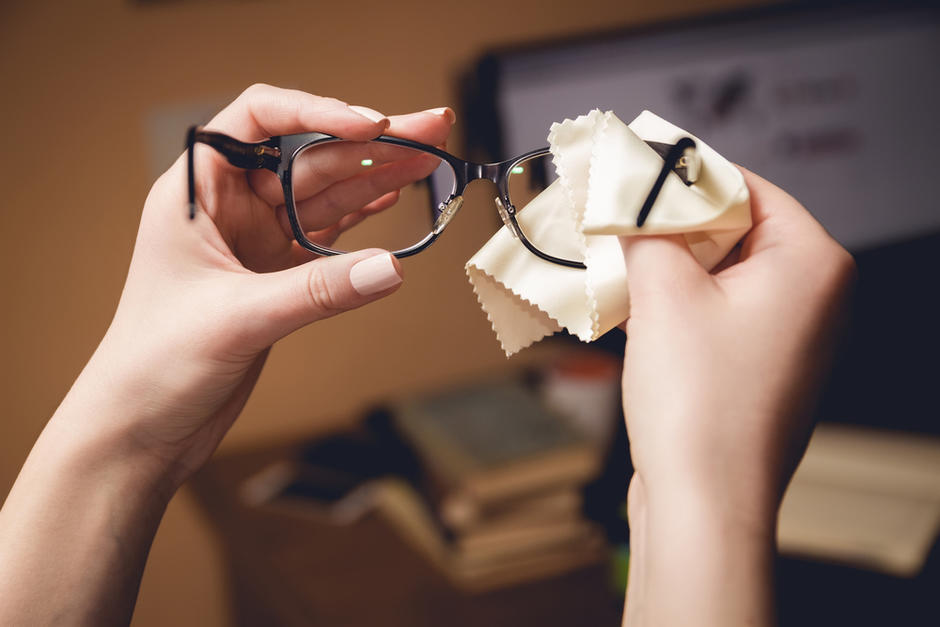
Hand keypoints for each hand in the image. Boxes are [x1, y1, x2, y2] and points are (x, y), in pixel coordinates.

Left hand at [71, 84, 455, 486]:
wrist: (140, 427)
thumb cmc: (154, 365)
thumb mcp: (237, 319)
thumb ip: (318, 291)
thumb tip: (391, 267)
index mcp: (197, 192)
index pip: (258, 120)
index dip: (317, 111)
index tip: (371, 124)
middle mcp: (228, 207)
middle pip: (309, 155)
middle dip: (371, 141)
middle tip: (430, 127)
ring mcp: (254, 241)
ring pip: (326, 194)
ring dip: (377, 175)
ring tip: (429, 157)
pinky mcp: (275, 276)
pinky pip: (328, 234)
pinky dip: (363, 218)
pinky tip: (392, 197)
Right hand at [619, 167, 855, 625]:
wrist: (704, 505)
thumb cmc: (700, 403)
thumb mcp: (662, 293)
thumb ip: (645, 228)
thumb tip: (624, 186)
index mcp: (812, 262)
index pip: (745, 185)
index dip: (681, 172)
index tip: (630, 164)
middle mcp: (810, 296)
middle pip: (729, 229)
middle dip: (663, 222)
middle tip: (608, 210)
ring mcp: (784, 337)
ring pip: (713, 274)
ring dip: (657, 265)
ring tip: (602, 253)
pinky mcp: (753, 368)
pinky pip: (708, 314)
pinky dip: (666, 303)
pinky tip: (616, 300)